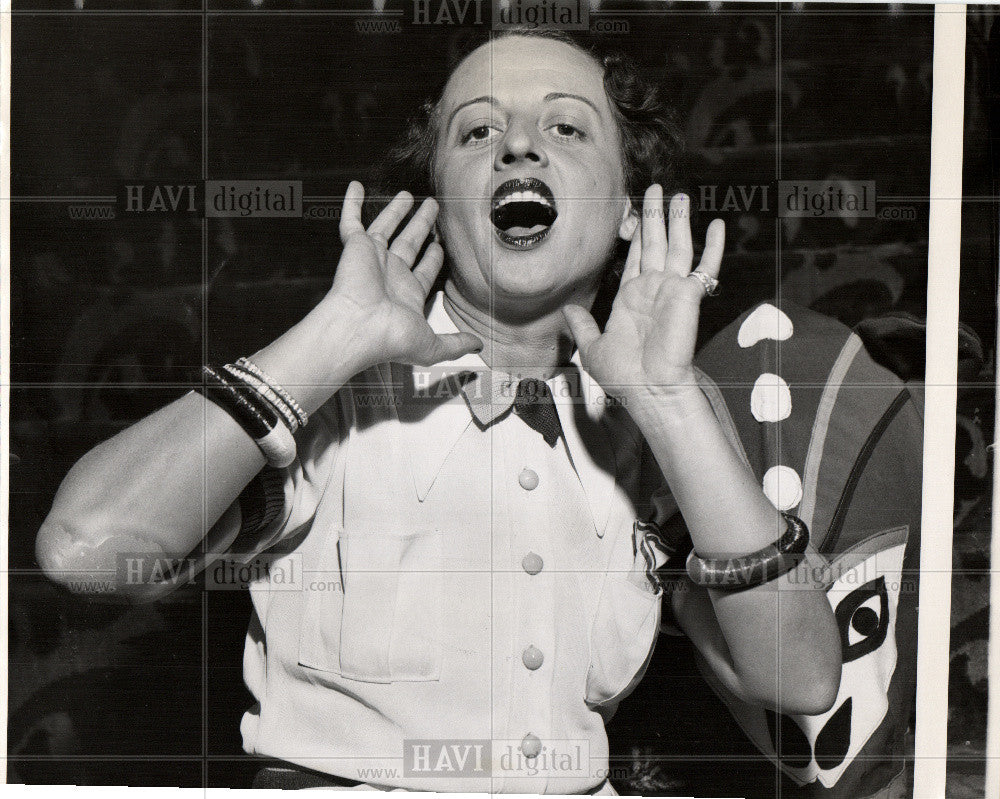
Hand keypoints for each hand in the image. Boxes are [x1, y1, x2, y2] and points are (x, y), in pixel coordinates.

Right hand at [320, 181, 482, 367]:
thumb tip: (479, 346)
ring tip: (408, 194)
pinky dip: (351, 204)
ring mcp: (372, 259)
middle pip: (410, 243)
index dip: (434, 257)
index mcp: (407, 294)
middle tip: (432, 208)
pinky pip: (351, 221)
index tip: (441, 244)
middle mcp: (390, 275)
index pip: (425, 270)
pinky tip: (356, 187)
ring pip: (387, 228)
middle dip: (422, 226)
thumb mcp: (433, 345)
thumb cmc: (389, 339)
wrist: (358, 328)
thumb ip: (457, 343)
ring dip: (396, 211)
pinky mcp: (355, 247)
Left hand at [563, 186, 723, 401]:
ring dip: (678, 220)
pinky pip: (705, 265)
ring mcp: (672, 289)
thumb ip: (583, 326)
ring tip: (680, 194)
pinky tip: (718, 225)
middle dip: (655, 215)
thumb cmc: (624, 375)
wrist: (648, 388)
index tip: (635, 212)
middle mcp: (653, 289)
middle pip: (655, 243)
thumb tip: (568, 311)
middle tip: (656, 189)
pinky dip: (713, 245)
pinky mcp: (689, 293)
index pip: (635, 257)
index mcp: (631, 298)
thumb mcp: (593, 348)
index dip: (635, 234)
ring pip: (676, 245)